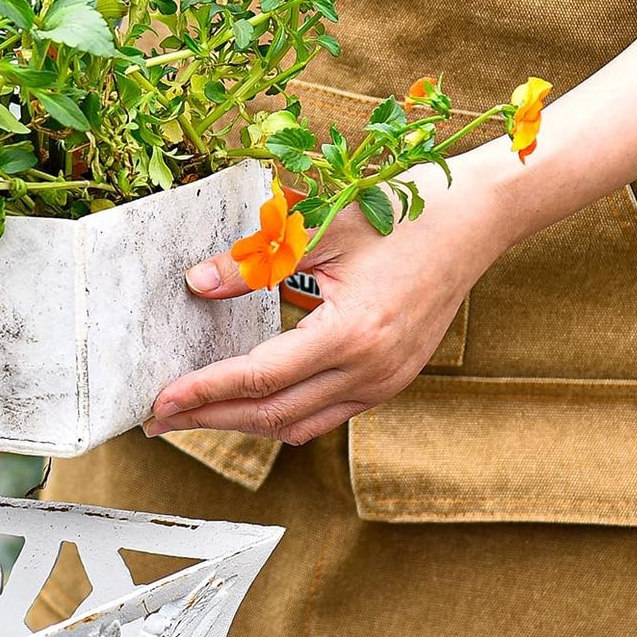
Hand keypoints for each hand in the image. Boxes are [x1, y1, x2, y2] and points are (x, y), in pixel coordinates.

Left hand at [144, 170, 508, 445]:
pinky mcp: (390, 381)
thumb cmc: (403, 212)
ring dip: (241, 423)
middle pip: (271, 414)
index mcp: (352, 334)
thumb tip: (196, 284)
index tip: (159, 402)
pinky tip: (248, 404)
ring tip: (193, 415)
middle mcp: (370, 371)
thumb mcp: (321, 228)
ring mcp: (384, 382)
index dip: (203, 392)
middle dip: (209, 418)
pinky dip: (280, 415)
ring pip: (296, 423)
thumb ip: (255, 262)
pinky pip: (324, 415)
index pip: (258, 378)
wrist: (479, 218)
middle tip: (158, 419)